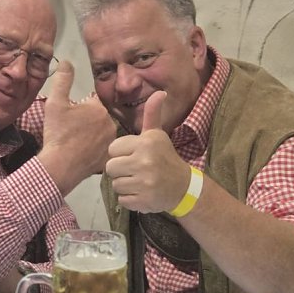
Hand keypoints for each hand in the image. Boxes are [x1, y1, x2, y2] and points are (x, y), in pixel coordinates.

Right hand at [37, 60, 115, 194]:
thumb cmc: (57, 133)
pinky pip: (102, 150)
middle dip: (87, 121)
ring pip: (101, 133)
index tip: (70, 118)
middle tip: (71, 131)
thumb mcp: (55, 103)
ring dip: (92, 135)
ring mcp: (111, 143)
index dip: (80, 108)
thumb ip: (62, 80)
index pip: (91, 102)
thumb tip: (67, 61)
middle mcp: (110, 124)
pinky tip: (82, 155)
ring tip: (76, 143)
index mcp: (99, 109)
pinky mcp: (108, 158)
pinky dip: (94, 151)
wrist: (59, 166)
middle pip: (98, 117)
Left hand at [105, 90, 189, 212]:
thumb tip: (160, 92)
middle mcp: (144, 161)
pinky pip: (122, 200)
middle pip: (110, 168)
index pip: (112, 149)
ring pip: (115, 185)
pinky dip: (130, 199)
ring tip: (139, 181)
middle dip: (120, 170)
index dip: (121, 153)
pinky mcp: (143, 200)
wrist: (183, 186)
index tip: (134, 155)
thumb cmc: (164, 157)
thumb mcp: (157, 135)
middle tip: (135, 170)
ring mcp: (144, 182)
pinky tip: (141, 192)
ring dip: (124, 185)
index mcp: (145, 143)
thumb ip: (152, 114)